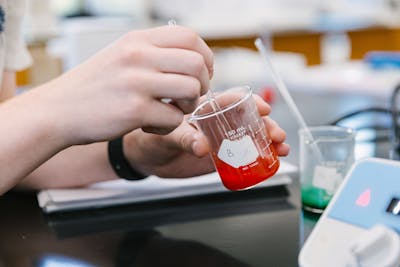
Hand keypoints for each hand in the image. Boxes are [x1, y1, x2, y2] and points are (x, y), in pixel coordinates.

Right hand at [38, 25, 212, 145]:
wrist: (59, 110)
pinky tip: (151, 124)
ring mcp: (136, 83)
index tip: (202, 72)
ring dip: (190, 106)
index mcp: (137, 40)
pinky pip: (174, 119)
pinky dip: (169, 126)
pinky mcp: (134, 111)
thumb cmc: (94, 85)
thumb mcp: (122, 55)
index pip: (189, 37)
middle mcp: (138, 56)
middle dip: (203, 84)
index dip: (205, 56)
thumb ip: (154, 52)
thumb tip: (194, 59)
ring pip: (191, 90)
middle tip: (191, 96)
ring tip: (173, 110)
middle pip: (197, 64)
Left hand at [123, 95, 288, 178]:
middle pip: (248, 120)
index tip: (264, 108)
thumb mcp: (166, 136)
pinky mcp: (223, 157)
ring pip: (251, 138)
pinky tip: (274, 160)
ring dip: (268, 141)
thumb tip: (202, 145)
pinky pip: (246, 156)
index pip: (232, 101)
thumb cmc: (153, 139)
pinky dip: (261, 157)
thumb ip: (184, 138)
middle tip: (276, 134)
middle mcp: (218, 123)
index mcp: (205, 110)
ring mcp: (223, 140)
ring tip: (280, 148)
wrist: (149, 159)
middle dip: (266, 125)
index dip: (250, 103)